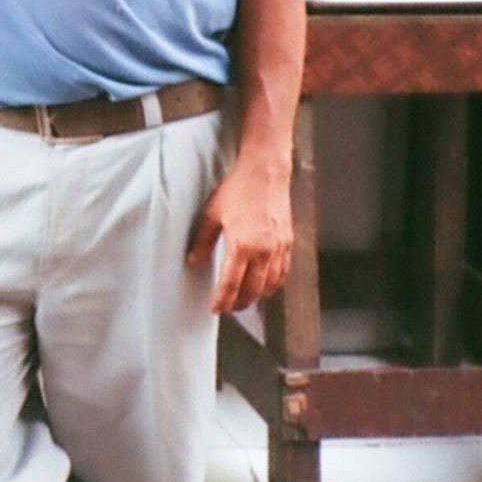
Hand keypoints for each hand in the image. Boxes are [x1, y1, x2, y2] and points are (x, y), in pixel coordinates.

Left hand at [187, 151, 291, 313]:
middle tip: (228, 308)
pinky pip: (283, 273)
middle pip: (252, 290)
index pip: (231, 283)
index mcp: (242, 245)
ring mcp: (279, 248)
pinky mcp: (288, 243)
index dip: (222, 299)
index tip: (215, 308)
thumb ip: (203, 241)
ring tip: (244, 300)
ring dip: (256, 297)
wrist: (265, 173)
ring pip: (270, 285)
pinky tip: (265, 286)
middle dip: (239, 303)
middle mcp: (264, 251)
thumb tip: (193, 261)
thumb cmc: (237, 189)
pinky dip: (273, 285)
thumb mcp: (211, 214)